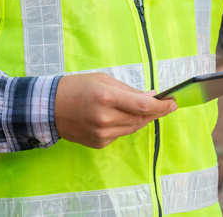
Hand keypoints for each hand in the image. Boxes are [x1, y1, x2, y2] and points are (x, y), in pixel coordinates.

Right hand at [55, 73, 176, 148]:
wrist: (48, 107)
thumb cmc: (76, 88)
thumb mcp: (103, 80)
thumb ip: (129, 90)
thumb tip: (151, 96)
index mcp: (106, 98)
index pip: (143, 106)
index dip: (162, 106)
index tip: (173, 102)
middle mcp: (105, 118)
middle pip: (141, 119)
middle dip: (158, 112)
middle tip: (170, 105)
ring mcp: (101, 134)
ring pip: (134, 128)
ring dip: (146, 119)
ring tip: (155, 109)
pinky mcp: (98, 143)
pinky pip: (121, 133)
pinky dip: (128, 125)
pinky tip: (130, 116)